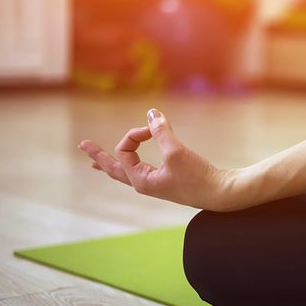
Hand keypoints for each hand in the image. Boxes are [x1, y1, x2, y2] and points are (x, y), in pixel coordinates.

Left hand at [78, 109, 231, 210]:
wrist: (221, 193)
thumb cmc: (198, 177)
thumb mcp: (176, 152)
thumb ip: (161, 131)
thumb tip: (150, 112)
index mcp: (141, 181)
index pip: (123, 151)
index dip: (135, 134)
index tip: (153, 129)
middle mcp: (144, 184)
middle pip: (114, 169)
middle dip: (100, 156)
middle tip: (84, 145)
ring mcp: (156, 184)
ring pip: (126, 172)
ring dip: (112, 164)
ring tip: (97, 164)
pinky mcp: (168, 181)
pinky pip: (141, 172)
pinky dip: (131, 166)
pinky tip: (133, 165)